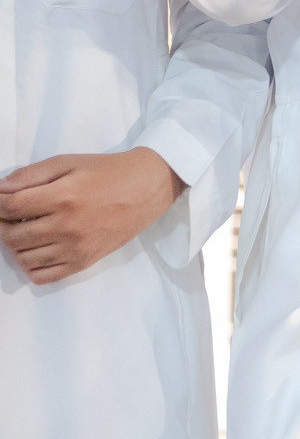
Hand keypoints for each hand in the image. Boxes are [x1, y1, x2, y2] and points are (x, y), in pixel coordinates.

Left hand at [0, 148, 183, 284]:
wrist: (145, 189)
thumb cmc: (107, 173)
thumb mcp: (68, 162)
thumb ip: (30, 175)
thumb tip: (1, 189)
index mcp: (63, 197)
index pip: (10, 207)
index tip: (0, 200)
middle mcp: (68, 226)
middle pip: (12, 235)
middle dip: (2, 224)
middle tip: (8, 215)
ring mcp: (76, 248)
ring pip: (23, 257)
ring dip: (16, 244)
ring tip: (25, 229)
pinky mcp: (84, 261)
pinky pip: (43, 276)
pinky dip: (31, 265)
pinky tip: (37, 248)